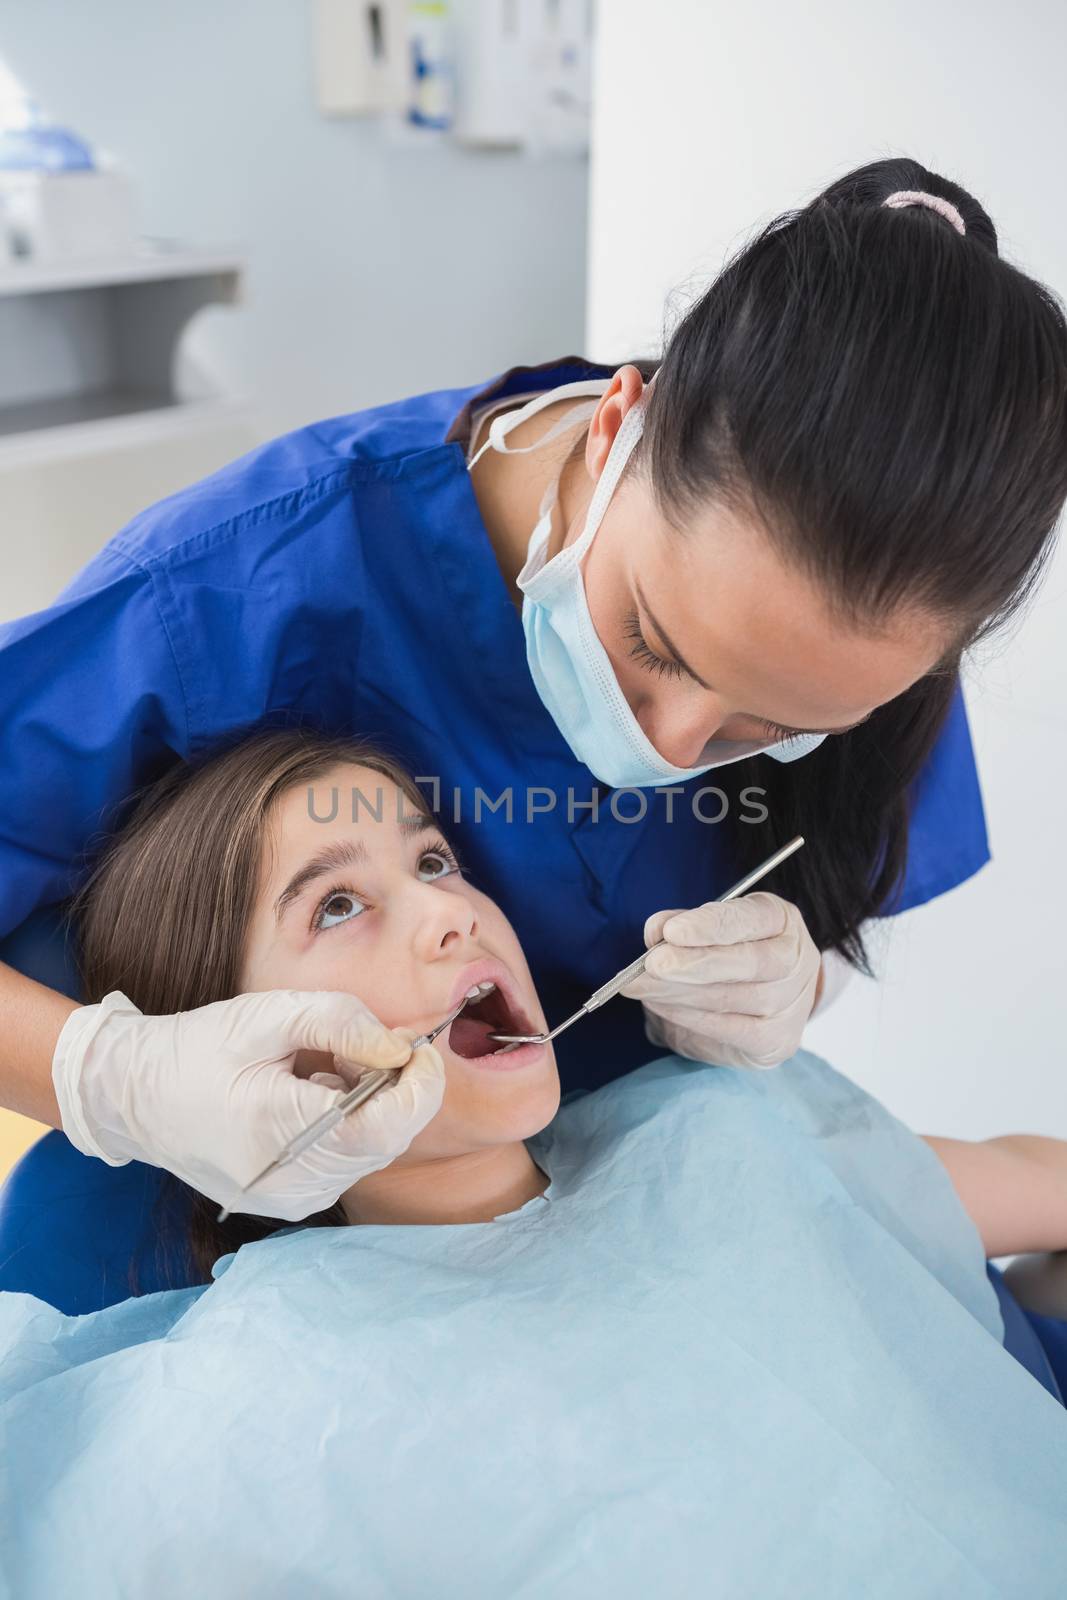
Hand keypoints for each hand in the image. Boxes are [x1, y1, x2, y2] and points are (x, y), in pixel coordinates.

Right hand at [52, 989, 445, 1219]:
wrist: (136, 1097)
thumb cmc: (199, 1049)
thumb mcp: (269, 1016)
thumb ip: (342, 1022)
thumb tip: (400, 1049)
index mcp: (285, 1132)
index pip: (388, 1125)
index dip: (420, 1086)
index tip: (420, 1048)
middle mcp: (295, 1182)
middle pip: (385, 1138)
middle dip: (394, 1086)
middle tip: (370, 1042)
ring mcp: (293, 1199)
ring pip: (370, 1150)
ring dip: (370, 1104)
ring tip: (326, 1066)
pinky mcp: (292, 1202)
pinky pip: (346, 1161)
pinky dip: (348, 1124)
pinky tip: (312, 1094)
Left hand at [619, 892, 820, 1069]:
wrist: (766, 1000)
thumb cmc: (731, 953)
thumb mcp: (708, 927)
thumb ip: (682, 924)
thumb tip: (656, 930)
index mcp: (781, 919)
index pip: (750, 918)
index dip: (710, 925)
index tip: (671, 931)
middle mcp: (796, 960)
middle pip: (749, 962)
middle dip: (693, 963)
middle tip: (651, 964)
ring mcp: (792, 1004)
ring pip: (732, 999)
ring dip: (678, 993)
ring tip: (640, 985)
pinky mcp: (777, 1041)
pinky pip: (728, 1031)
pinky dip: (688, 1018)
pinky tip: (660, 1007)